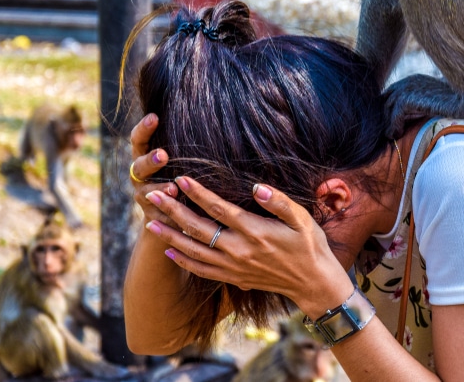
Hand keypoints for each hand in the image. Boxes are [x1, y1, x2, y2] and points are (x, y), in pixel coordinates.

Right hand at [129, 113, 178, 227]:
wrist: (170, 214)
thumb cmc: (181, 175)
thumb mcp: (181, 158)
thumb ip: (186, 144)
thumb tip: (217, 120)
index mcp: (144, 156)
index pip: (138, 139)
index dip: (144, 128)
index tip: (155, 117)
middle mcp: (139, 175)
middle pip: (139, 166)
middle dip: (151, 160)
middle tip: (163, 155)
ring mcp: (143, 195)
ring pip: (146, 192)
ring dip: (160, 190)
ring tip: (174, 188)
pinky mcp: (151, 215)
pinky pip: (156, 215)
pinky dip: (166, 215)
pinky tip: (177, 217)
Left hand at [143, 178, 354, 319]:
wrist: (313, 283)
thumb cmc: (310, 246)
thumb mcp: (302, 219)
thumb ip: (279, 202)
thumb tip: (257, 187)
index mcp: (255, 231)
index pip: (219, 209)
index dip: (198, 194)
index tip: (180, 179)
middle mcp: (239, 250)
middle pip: (198, 228)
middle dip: (172, 210)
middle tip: (151, 195)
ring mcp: (234, 267)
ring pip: (193, 251)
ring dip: (170, 235)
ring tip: (149, 221)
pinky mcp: (233, 278)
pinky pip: (201, 270)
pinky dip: (183, 261)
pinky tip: (169, 251)